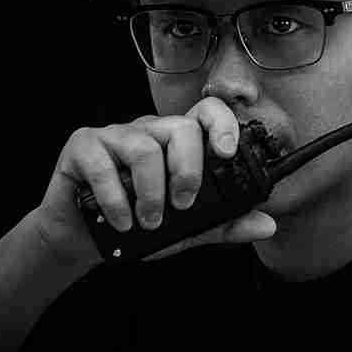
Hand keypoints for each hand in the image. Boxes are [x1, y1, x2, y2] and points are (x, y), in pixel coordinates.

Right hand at [32, 97, 276, 266]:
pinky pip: (103, 164)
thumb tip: (268, 224)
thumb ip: (225, 223)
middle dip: (188, 170)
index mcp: (179, 142)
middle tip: (183, 205)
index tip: (227, 153)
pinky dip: (116, 198)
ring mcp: (115, 135)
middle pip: (180, 128)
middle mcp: (150, 130)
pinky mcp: (83, 147)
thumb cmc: (139, 223)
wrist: (85, 240)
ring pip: (145, 147)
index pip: (207, 112)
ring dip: (152, 192)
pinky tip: (123, 221)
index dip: (222, 124)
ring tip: (150, 222)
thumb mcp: (189, 228)